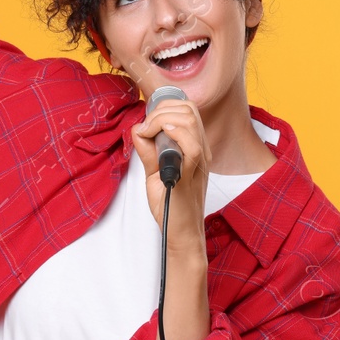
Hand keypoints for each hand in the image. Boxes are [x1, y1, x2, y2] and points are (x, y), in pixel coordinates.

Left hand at [131, 96, 211, 254]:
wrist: (180, 233)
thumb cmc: (171, 204)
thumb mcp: (155, 172)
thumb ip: (148, 150)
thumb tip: (138, 129)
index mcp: (195, 147)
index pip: (187, 110)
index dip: (164, 107)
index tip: (146, 122)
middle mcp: (201, 151)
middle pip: (188, 109)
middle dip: (160, 110)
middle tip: (145, 128)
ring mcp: (198, 162)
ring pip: (189, 120)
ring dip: (162, 119)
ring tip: (148, 133)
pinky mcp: (191, 175)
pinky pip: (192, 146)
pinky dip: (176, 133)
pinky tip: (161, 135)